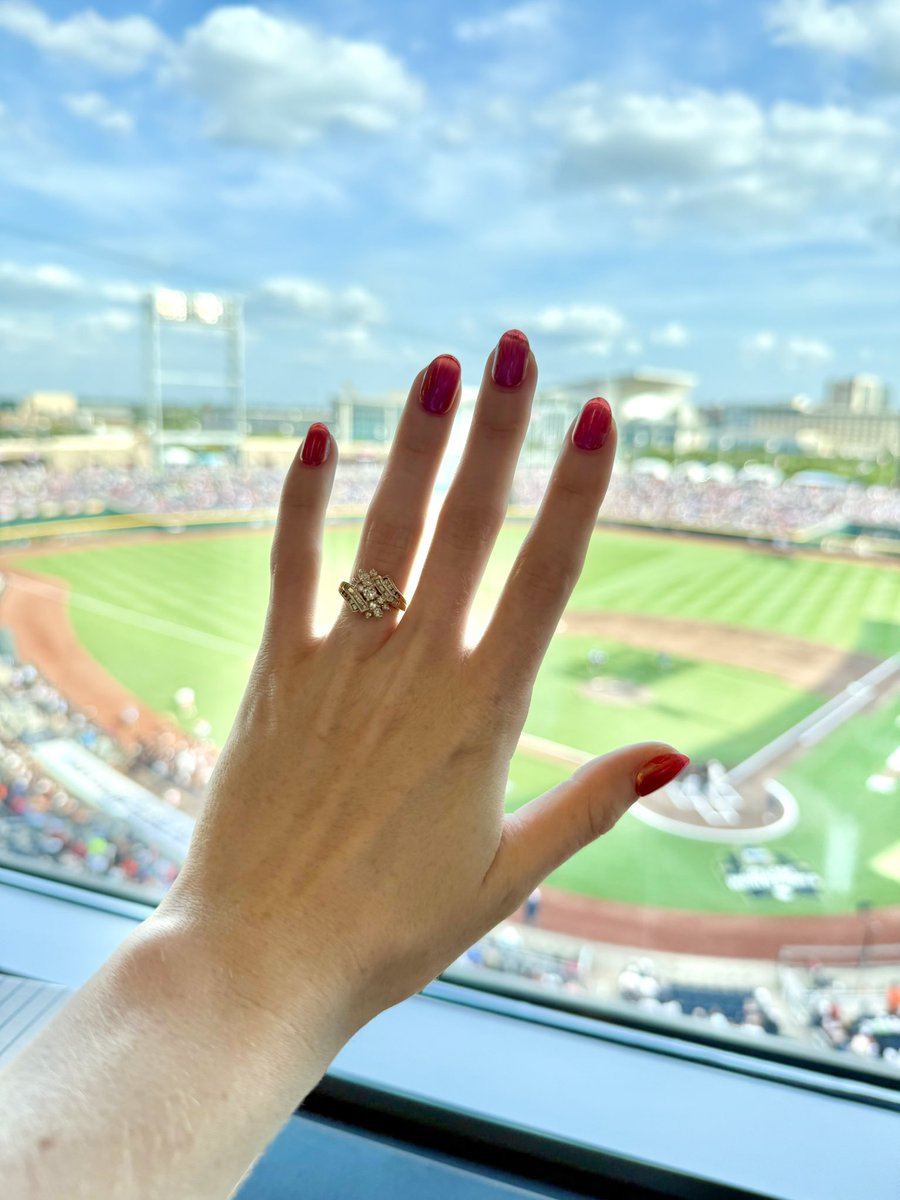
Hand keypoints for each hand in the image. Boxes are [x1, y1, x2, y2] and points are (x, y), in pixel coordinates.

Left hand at [156, 330, 686, 1047]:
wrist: (264, 960)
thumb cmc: (394, 927)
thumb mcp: (510, 873)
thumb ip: (592, 804)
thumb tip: (675, 757)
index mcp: (486, 714)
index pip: (546, 577)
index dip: (576, 490)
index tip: (597, 415)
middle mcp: (417, 669)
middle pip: (470, 526)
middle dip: (500, 430)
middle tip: (518, 345)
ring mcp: (341, 663)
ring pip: (387, 527)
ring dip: (417, 441)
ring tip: (441, 365)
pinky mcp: (277, 673)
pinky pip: (292, 566)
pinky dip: (303, 499)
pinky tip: (318, 434)